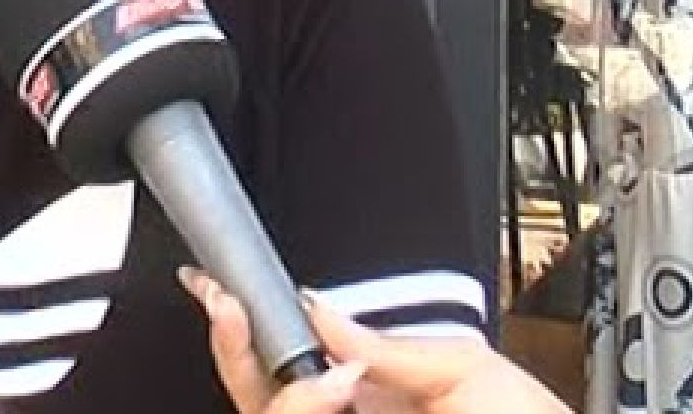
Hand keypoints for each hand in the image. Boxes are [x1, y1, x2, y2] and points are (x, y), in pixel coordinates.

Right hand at [179, 267, 570, 413]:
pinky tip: (332, 389)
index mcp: (372, 395)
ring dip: (282, 390)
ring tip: (327, 373)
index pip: (286, 362)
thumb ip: (389, 343)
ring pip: (266, 412)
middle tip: (230, 309)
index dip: (245, 326)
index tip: (223, 291)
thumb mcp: (469, 369)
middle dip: (235, 346)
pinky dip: (298, 407)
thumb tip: (314, 306)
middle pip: (257, 391)